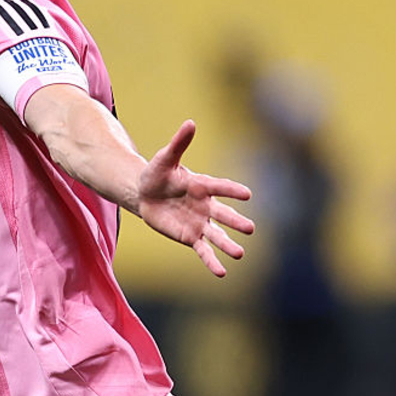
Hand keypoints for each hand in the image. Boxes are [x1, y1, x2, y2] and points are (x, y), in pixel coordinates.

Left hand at [137, 120, 254, 276]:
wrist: (144, 194)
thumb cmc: (156, 174)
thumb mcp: (164, 159)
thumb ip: (178, 144)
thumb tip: (190, 122)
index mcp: (201, 185)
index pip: (219, 187)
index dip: (231, 190)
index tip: (248, 194)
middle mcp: (205, 205)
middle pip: (223, 215)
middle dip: (235, 221)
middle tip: (251, 228)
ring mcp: (200, 223)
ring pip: (217, 236)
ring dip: (228, 245)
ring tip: (240, 254)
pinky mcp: (190, 236)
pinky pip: (203, 250)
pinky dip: (211, 261)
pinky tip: (222, 272)